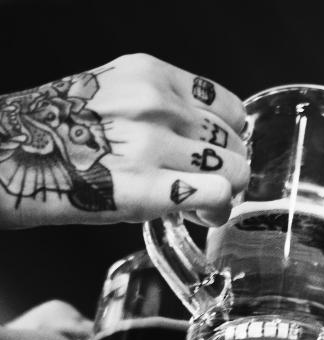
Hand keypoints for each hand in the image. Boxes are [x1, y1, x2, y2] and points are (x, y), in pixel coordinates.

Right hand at [0, 54, 248, 229]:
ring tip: (198, 202)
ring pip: (235, 171)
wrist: (4, 155)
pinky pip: (216, 195)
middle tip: (201, 186)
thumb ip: (161, 108)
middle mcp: (154, 104)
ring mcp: (149, 144)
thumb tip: (209, 140)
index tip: (214, 155)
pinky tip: (199, 215)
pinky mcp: (143, 187)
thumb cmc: (55, 133)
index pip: (229, 108)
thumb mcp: (113, 96)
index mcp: (149, 75)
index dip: (229, 139)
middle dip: (227, 170)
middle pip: (236, 143)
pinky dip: (216, 211)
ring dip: (224, 193)